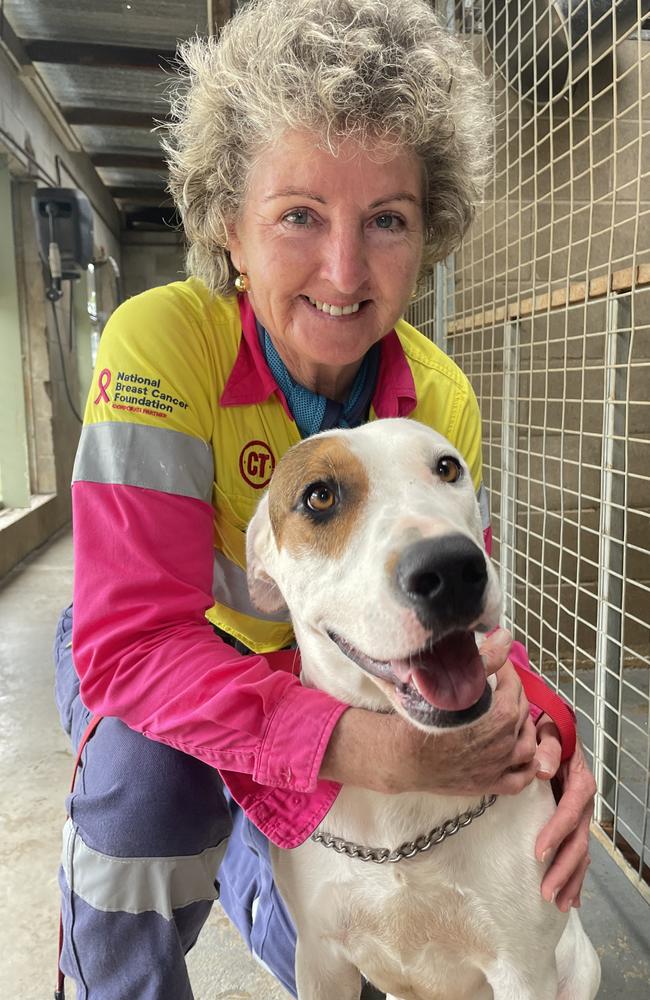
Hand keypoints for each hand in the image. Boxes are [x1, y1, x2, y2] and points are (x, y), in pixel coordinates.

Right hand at [320, 629, 538, 795]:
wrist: (401, 757)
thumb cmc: (419, 718)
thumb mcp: (449, 683)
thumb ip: (483, 659)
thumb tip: (505, 637)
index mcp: (500, 717)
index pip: (514, 686)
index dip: (507, 671)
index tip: (496, 664)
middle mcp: (505, 743)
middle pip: (522, 713)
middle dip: (514, 694)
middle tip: (500, 684)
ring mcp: (498, 766)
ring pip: (527, 746)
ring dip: (525, 727)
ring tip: (513, 716)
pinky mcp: (488, 784)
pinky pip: (520, 780)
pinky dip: (527, 767)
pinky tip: (523, 755)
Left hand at [534, 716, 595, 911]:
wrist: (553, 733)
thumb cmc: (547, 733)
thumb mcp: (548, 732)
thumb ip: (547, 747)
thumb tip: (541, 768)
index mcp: (580, 782)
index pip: (569, 811)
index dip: (556, 832)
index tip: (538, 852)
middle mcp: (584, 804)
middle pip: (578, 841)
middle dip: (564, 868)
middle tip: (546, 891)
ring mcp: (580, 816)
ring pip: (581, 852)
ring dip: (571, 879)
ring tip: (558, 903)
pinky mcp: (572, 824)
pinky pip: (577, 853)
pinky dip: (575, 877)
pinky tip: (571, 900)